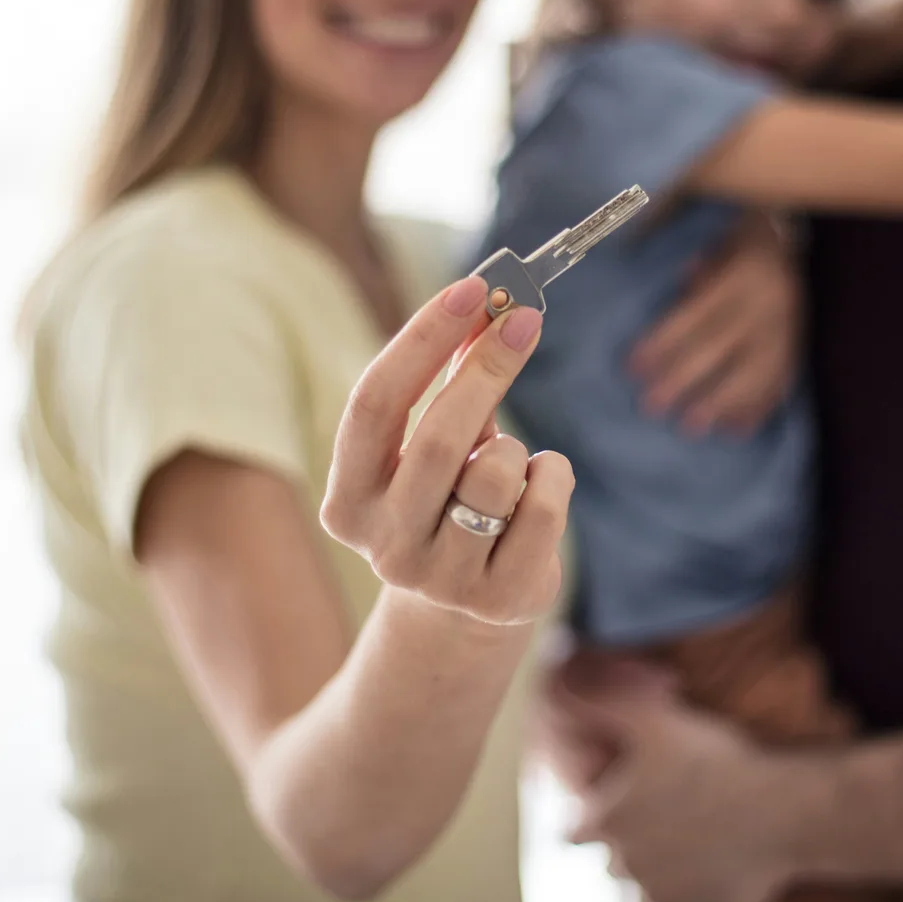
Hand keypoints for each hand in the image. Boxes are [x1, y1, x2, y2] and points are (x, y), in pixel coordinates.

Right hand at [321, 276, 573, 626]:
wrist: (464, 610)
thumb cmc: (446, 502)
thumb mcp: (436, 443)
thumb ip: (453, 378)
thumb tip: (488, 301)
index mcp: (348, 502)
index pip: (374, 404)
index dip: (422, 340)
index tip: (470, 290)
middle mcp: (386, 547)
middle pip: (437, 438)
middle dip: (486, 368)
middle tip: (523, 319)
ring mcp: (442, 581)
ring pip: (495, 475)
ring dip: (517, 445)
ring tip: (513, 457)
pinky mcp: (500, 600)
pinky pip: (542, 511)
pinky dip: (554, 476)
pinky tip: (542, 482)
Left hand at [550, 654, 800, 901]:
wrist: (785, 807)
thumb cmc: (716, 760)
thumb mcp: (652, 717)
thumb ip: (599, 701)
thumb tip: (558, 679)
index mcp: (609, 823)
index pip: (576, 830)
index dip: (594, 815)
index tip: (620, 803)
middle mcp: (629, 867)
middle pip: (616, 862)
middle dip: (633, 844)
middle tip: (670, 816)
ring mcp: (667, 897)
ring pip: (651, 889)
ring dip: (665, 872)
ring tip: (697, 842)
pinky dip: (701, 894)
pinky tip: (723, 866)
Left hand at [631, 213, 802, 436]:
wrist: (799, 241)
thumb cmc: (745, 242)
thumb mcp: (719, 245)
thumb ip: (698, 273)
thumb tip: (677, 293)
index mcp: (741, 276)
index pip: (695, 315)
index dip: (662, 343)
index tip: (633, 368)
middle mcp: (767, 304)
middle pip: (718, 348)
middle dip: (682, 380)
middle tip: (652, 407)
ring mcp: (789, 329)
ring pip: (752, 373)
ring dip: (720, 403)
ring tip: (691, 428)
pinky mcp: (802, 348)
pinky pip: (781, 383)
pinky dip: (759, 408)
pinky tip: (737, 431)